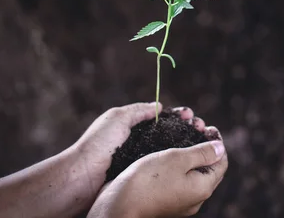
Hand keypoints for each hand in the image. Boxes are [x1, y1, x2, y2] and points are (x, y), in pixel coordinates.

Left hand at [72, 102, 212, 199]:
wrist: (83, 177)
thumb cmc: (97, 145)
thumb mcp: (117, 118)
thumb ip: (139, 110)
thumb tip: (160, 106)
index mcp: (134, 126)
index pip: (163, 118)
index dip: (179, 115)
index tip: (190, 115)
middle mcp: (142, 142)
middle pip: (172, 133)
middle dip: (188, 127)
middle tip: (201, 126)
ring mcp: (144, 159)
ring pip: (172, 148)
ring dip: (188, 142)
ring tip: (201, 138)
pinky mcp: (144, 174)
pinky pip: (165, 164)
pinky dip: (179, 158)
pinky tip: (190, 155)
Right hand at [87, 139, 227, 217]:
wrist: (117, 206)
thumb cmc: (147, 180)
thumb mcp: (177, 158)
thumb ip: (202, 152)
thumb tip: (221, 147)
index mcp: (203, 188)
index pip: (222, 162)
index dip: (217, 142)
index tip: (207, 128)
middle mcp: (195, 198)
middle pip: (208, 168)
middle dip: (204, 146)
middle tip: (194, 129)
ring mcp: (180, 201)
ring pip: (192, 173)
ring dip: (190, 154)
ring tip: (180, 136)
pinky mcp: (165, 201)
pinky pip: (179, 180)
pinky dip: (178, 165)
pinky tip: (167, 153)